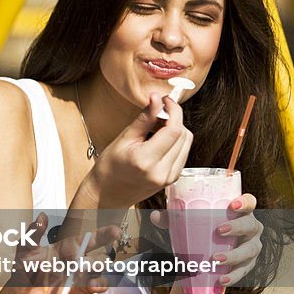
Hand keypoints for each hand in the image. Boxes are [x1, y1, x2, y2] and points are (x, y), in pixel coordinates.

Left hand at [0, 216, 142, 293]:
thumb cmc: (23, 274)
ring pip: (102, 282)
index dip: (104, 235)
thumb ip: (32, 234)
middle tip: (82, 267)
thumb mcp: (25, 253)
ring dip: (99, 283)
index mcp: (69, 253)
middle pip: (100, 262)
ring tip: (89, 285)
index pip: (91, 241)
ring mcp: (82, 286)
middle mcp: (79, 268)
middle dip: (95, 263)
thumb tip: (41, 216)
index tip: (115, 231)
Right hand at [82, 94, 192, 208]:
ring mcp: (169, 177)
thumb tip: (156, 99)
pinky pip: (183, 152)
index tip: (166, 100)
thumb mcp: (123, 139)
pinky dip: (175, 142)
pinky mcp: (173, 178)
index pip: (174, 130)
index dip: (174, 110)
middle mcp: (161, 171)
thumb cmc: (109, 168)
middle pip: (183, 135)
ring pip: (186, 143)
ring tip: (156, 129)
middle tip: (158, 113)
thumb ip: (145, 118)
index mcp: (145, 160)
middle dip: (174, 119)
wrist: (107, 194)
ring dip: (176, 130)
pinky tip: (159, 141)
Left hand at [150, 193, 261, 286]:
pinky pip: (244, 271)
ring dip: (234, 255)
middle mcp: (250, 227)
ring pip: (250, 250)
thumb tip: (155, 216)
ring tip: (215, 259)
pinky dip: (233, 276)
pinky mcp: (248, 264)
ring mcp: (251, 246)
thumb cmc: (200, 229)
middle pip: (251, 225)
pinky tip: (221, 280)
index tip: (232, 205)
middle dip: (238, 227)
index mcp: (239, 212)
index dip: (245, 202)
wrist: (208, 251)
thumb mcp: (186, 222)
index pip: (249, 202)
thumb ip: (171, 218)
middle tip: (219, 231)